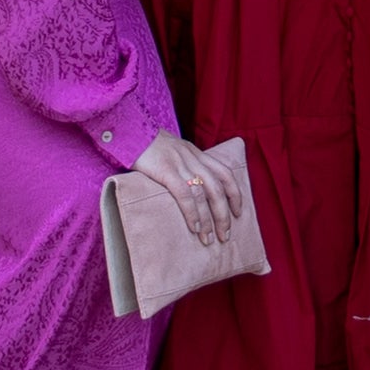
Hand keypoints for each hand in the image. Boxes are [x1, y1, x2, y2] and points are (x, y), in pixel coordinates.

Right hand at [131, 130, 241, 246]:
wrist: (132, 131)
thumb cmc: (150, 146)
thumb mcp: (175, 151)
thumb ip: (186, 165)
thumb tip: (192, 187)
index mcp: (197, 154)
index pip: (225, 173)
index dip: (235, 194)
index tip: (238, 213)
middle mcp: (194, 159)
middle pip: (217, 189)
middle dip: (224, 215)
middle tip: (225, 235)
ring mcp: (181, 164)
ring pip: (204, 194)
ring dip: (209, 220)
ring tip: (209, 238)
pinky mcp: (167, 171)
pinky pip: (185, 194)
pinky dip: (192, 213)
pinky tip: (195, 227)